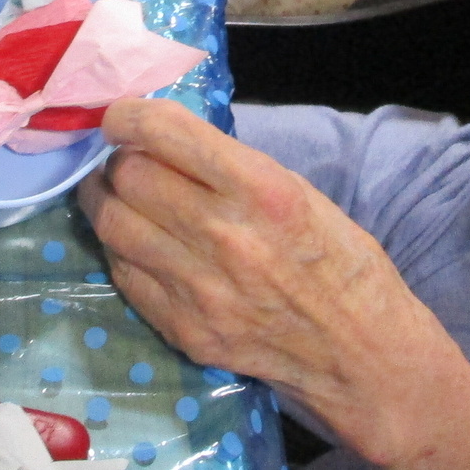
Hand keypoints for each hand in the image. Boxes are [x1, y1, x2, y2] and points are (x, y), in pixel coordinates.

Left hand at [82, 100, 469, 469]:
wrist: (361, 354)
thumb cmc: (340, 261)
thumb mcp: (299, 192)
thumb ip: (231, 167)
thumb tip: (165, 141)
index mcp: (261, 189)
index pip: (164, 134)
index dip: (127, 116)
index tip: (118, 116)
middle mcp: (223, 234)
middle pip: (129, 176)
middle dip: (119, 160)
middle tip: (125, 160)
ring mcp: (198, 288)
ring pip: (113, 224)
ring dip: (107, 202)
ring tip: (117, 195)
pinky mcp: (183, 329)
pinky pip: (125, 275)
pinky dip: (123, 250)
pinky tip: (138, 243)